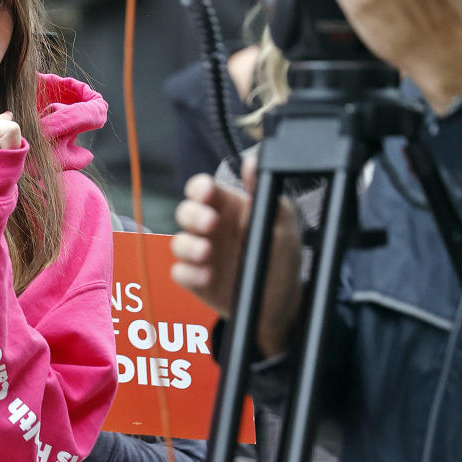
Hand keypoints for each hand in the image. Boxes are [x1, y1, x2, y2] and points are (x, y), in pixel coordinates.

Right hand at [170, 153, 302, 357]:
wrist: (282, 300)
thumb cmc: (281, 252)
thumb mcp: (281, 220)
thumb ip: (263, 191)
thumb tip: (252, 161)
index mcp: (227, 207)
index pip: (203, 189)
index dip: (200, 188)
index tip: (207, 192)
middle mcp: (209, 228)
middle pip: (185, 212)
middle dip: (192, 215)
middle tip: (210, 223)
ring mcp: (200, 254)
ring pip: (178, 242)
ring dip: (189, 246)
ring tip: (207, 253)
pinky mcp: (196, 279)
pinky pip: (181, 273)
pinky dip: (190, 274)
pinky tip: (206, 277)